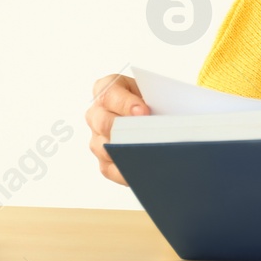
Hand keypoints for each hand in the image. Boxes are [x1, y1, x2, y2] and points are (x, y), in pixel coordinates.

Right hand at [86, 71, 147, 185]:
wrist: (155, 115)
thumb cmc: (154, 100)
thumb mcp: (156, 92)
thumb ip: (157, 98)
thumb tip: (164, 118)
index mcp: (107, 88)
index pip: (109, 94)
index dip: (125, 104)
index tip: (144, 112)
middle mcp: (96, 113)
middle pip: (103, 122)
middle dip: (125, 129)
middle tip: (147, 135)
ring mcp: (96, 137)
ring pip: (104, 147)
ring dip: (126, 152)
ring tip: (149, 157)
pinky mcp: (104, 159)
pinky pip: (110, 168)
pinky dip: (126, 171)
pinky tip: (143, 171)